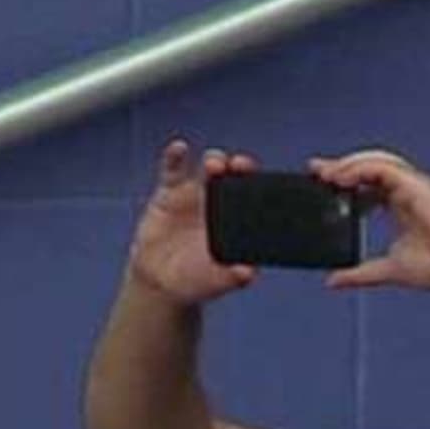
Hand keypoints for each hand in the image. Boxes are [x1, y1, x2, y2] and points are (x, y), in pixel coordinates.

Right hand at [127, 141, 261, 305]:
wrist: (162, 278)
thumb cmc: (198, 279)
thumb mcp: (217, 280)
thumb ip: (233, 276)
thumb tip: (248, 273)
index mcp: (242, 221)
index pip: (257, 198)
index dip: (263, 186)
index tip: (267, 182)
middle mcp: (224, 202)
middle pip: (236, 177)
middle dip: (242, 167)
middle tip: (242, 165)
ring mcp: (197, 194)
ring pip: (210, 170)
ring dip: (215, 161)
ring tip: (215, 164)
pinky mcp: (170, 191)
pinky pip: (172, 169)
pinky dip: (175, 156)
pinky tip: (179, 147)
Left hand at [309, 149, 429, 300]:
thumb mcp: (389, 270)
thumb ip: (360, 274)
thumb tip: (334, 281)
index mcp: (402, 207)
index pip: (367, 186)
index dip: (344, 182)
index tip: (322, 185)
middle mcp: (406, 192)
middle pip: (368, 168)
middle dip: (340, 167)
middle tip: (316, 172)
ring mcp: (412, 185)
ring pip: (374, 161)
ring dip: (348, 165)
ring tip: (328, 175)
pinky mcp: (415, 183)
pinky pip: (381, 166)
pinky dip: (359, 168)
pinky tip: (343, 178)